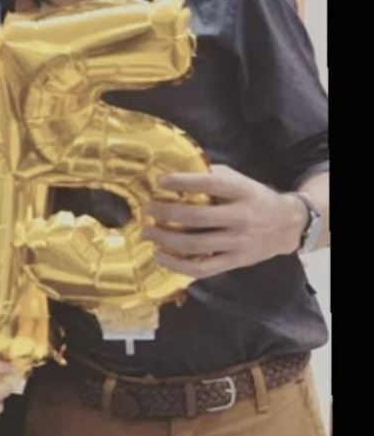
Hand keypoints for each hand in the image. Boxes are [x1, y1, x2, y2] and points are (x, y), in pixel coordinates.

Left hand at [143, 164, 307, 279]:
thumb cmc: (254, 198)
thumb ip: (214, 175)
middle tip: (148, 208)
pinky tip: (160, 256)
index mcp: (241, 192)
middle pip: (197, 217)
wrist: (288, 225)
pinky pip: (202, 268)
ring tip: (147, 231)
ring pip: (196, 245)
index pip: (209, 185)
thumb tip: (180, 168)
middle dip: (167, 212)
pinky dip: (177, 265)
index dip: (183, 182)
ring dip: (166, 238)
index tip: (160, 181)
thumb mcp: (240, 180)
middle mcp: (241, 217)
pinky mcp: (235, 261)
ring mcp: (238, 242)